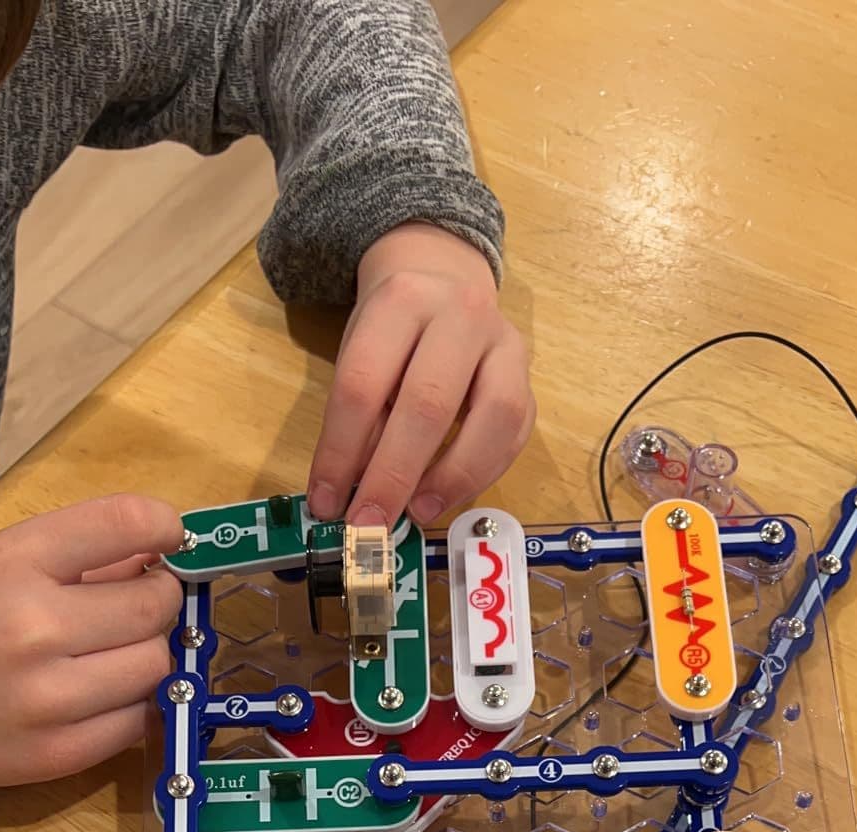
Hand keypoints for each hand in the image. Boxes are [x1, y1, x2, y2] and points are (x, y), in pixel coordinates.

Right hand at [0, 495, 184, 786]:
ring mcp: (49, 697)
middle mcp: (33, 627)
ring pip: (156, 666)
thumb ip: (81, 553)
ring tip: (114, 652)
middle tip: (138, 605)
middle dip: (157, 600)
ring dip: (147, 655)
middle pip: (154, 606)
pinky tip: (103, 694)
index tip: (169, 535)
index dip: (162, 524)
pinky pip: (138, 720)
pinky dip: (131, 704)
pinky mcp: (60, 753)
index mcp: (14, 564)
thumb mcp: (1, 568)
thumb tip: (160, 551)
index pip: (121, 523)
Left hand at [308, 223, 533, 529]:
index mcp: (401, 301)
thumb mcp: (362, 356)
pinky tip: (448, 495)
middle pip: (427, 403)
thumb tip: (350, 495)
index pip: (362, 384)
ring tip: (418, 511)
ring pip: (493, 416)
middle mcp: (460, 313)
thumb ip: (360, 418)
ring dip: (452, 477)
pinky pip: (515, 432)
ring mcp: (505, 343)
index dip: (341, 452)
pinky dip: (483, 473)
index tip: (327, 503)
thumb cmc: (394, 333)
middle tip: (369, 524)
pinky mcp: (529, 376)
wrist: (445, 281)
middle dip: (393, 475)